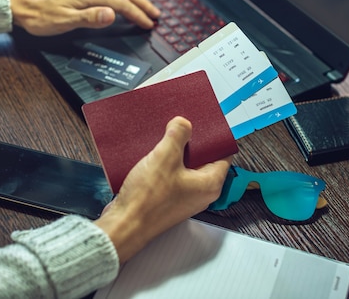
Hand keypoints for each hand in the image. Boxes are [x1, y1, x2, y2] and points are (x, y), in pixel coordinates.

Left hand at [8, 0, 159, 35]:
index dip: (137, 14)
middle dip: (142, 3)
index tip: (148, 23)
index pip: (121, 4)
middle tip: (155, 14)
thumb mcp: (64, 22)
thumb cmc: (38, 15)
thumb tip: (113, 14)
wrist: (19, 3)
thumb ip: (90, 18)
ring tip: (144, 4)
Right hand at [94, 116, 231, 262]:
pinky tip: (152, 156)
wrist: (124, 224)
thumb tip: (183, 124)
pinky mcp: (168, 199)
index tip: (204, 124)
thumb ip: (178, 135)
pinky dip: (164, 165)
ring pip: (184, 167)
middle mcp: (200, 193)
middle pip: (202, 159)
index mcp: (210, 184)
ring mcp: (184, 197)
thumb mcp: (165, 157)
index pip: (223, 154)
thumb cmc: (147, 202)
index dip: (214, 137)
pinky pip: (171, 176)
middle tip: (180, 129)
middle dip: (190, 143)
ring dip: (174, 153)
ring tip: (164, 141)